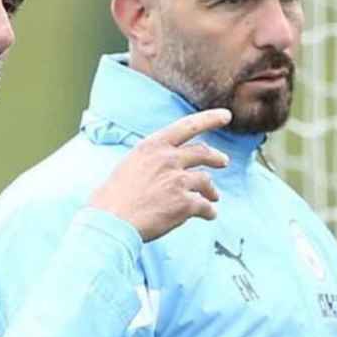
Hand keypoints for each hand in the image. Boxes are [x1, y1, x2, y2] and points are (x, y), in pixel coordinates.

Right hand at [89, 109, 231, 241]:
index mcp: (152, 146)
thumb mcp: (130, 166)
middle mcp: (167, 159)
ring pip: (206, 181)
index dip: (210, 118)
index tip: (226, 115)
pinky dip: (209, 211)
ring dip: (212, 190)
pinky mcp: (185, 204)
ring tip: (213, 198)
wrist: (111, 221)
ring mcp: (178, 181)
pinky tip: (209, 215)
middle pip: (203, 153)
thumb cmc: (112, 198)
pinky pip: (205, 206)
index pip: (187, 126)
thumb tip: (169, 166)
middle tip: (224, 161)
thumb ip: (152, 161)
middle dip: (217, 157)